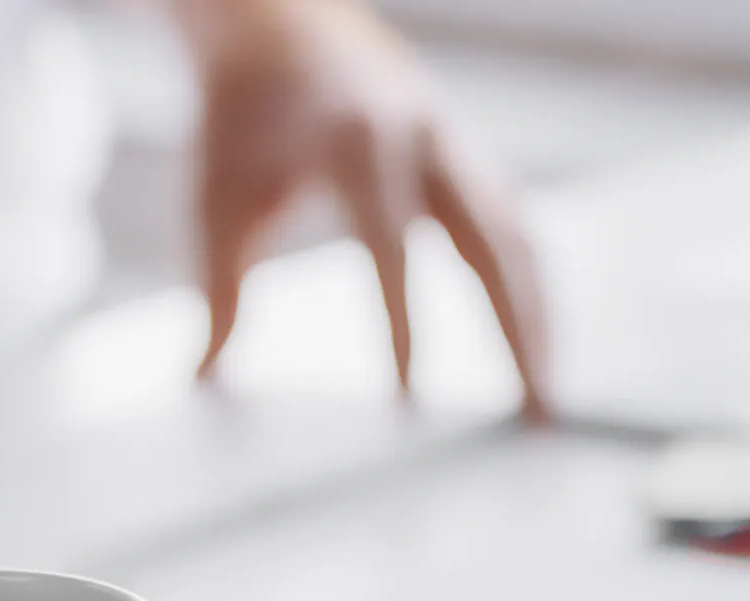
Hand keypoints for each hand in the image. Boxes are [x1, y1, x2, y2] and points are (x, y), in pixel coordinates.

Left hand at [192, 0, 548, 418]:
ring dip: (539, 315)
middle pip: (493, 245)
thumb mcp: (215, 200)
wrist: (275, 24)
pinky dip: (529, 282)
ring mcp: (454, 142)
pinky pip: (515, 222)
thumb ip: (216, 290)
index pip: (390, 249)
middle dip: (518, 331)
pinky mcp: (464, 152)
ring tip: (546, 393)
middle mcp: (424, 137)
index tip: (408, 398)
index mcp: (357, 144)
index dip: (402, 324)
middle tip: (537, 413)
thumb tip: (203, 378)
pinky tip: (536, 340)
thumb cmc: (238, 119)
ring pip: (519, 236)